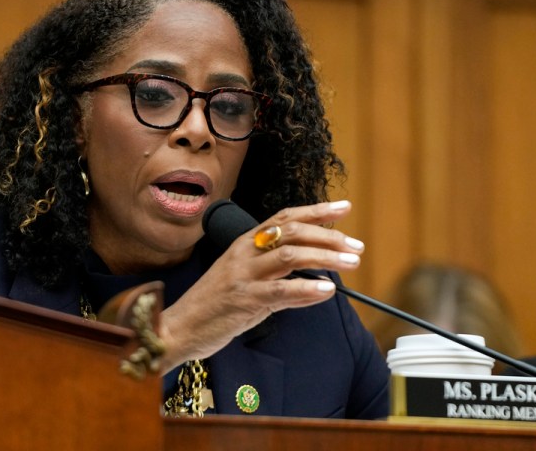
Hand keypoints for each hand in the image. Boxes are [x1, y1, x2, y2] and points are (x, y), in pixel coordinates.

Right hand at [158, 200, 364, 372]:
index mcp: (245, 243)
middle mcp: (244, 253)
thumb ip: (278, 274)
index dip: (316, 211)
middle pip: (291, 232)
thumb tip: (318, 275)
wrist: (180, 327)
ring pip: (290, 256)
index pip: (284, 217)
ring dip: (325, 257)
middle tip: (356, 247)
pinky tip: (326, 290)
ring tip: (350, 263)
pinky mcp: (243, 300)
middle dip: (329, 236)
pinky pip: (280, 292)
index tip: (344, 208)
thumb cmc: (215, 304)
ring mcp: (243, 275)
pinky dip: (307, 290)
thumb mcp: (245, 280)